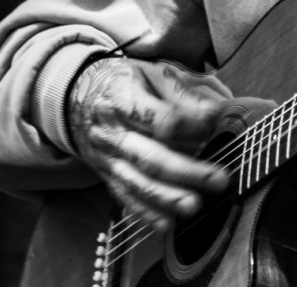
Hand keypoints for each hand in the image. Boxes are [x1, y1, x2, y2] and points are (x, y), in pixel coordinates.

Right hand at [66, 56, 231, 232]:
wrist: (78, 96)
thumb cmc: (124, 81)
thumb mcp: (151, 71)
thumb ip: (181, 92)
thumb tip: (213, 113)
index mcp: (123, 98)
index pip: (161, 120)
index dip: (191, 127)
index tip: (212, 128)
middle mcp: (111, 132)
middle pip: (150, 157)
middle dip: (186, 172)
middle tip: (218, 181)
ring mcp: (106, 157)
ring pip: (137, 182)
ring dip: (167, 198)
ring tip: (194, 206)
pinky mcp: (106, 174)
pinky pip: (125, 197)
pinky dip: (145, 213)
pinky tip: (166, 224)